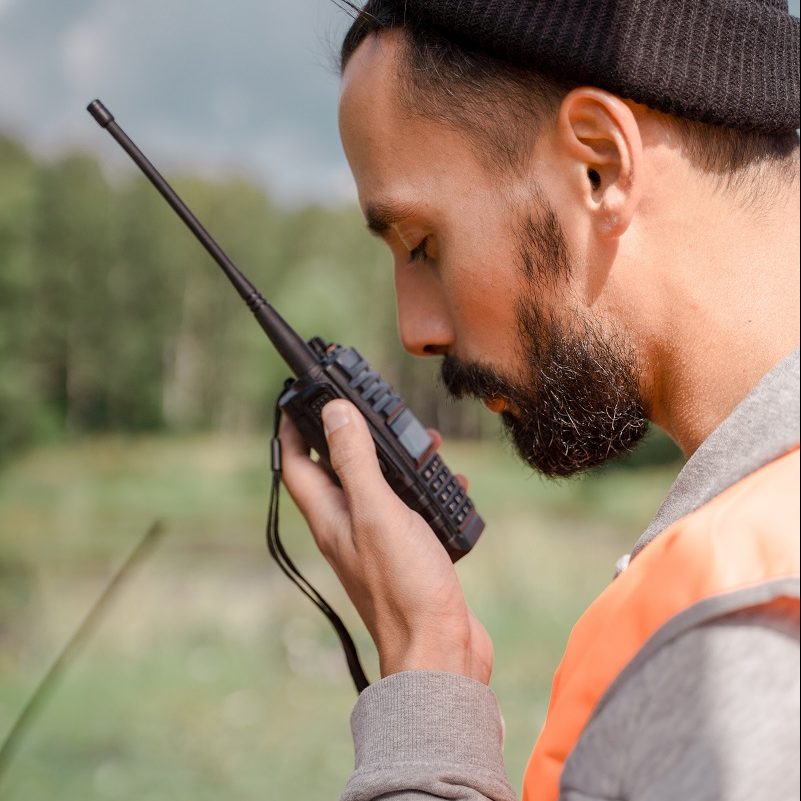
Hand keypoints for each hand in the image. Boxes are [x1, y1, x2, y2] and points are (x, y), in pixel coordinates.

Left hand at [280, 399, 492, 683]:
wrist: (440, 651)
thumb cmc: (404, 589)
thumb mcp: (377, 513)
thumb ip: (355, 462)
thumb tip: (333, 414)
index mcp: (330, 516)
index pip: (296, 463)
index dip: (292, 427)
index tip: (298, 396)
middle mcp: (348, 527)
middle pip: (338, 469)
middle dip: (356, 435)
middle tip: (375, 410)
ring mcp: (377, 542)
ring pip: (380, 486)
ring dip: (398, 461)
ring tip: (427, 442)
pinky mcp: (407, 554)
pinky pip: (411, 510)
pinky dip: (428, 490)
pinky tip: (453, 486)